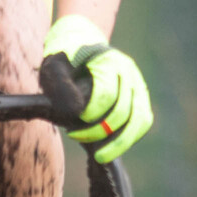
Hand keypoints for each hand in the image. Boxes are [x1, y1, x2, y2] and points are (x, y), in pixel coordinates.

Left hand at [40, 14, 151, 163]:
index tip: (71, 126)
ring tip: (100, 156)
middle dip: (100, 132)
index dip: (90, 116)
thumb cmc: (64, 55)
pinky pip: (142, 121)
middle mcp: (128, 72)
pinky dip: (129, 137)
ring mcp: (138, 84)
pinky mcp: (140, 97)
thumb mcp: (54, 64)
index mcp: (108, 61)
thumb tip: (76, 110)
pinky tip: (110, 147)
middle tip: (77, 140)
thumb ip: (60, 84)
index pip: (106, 95)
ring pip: (140, 119)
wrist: (81, 40)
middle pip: (125, 112)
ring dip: (121, 142)